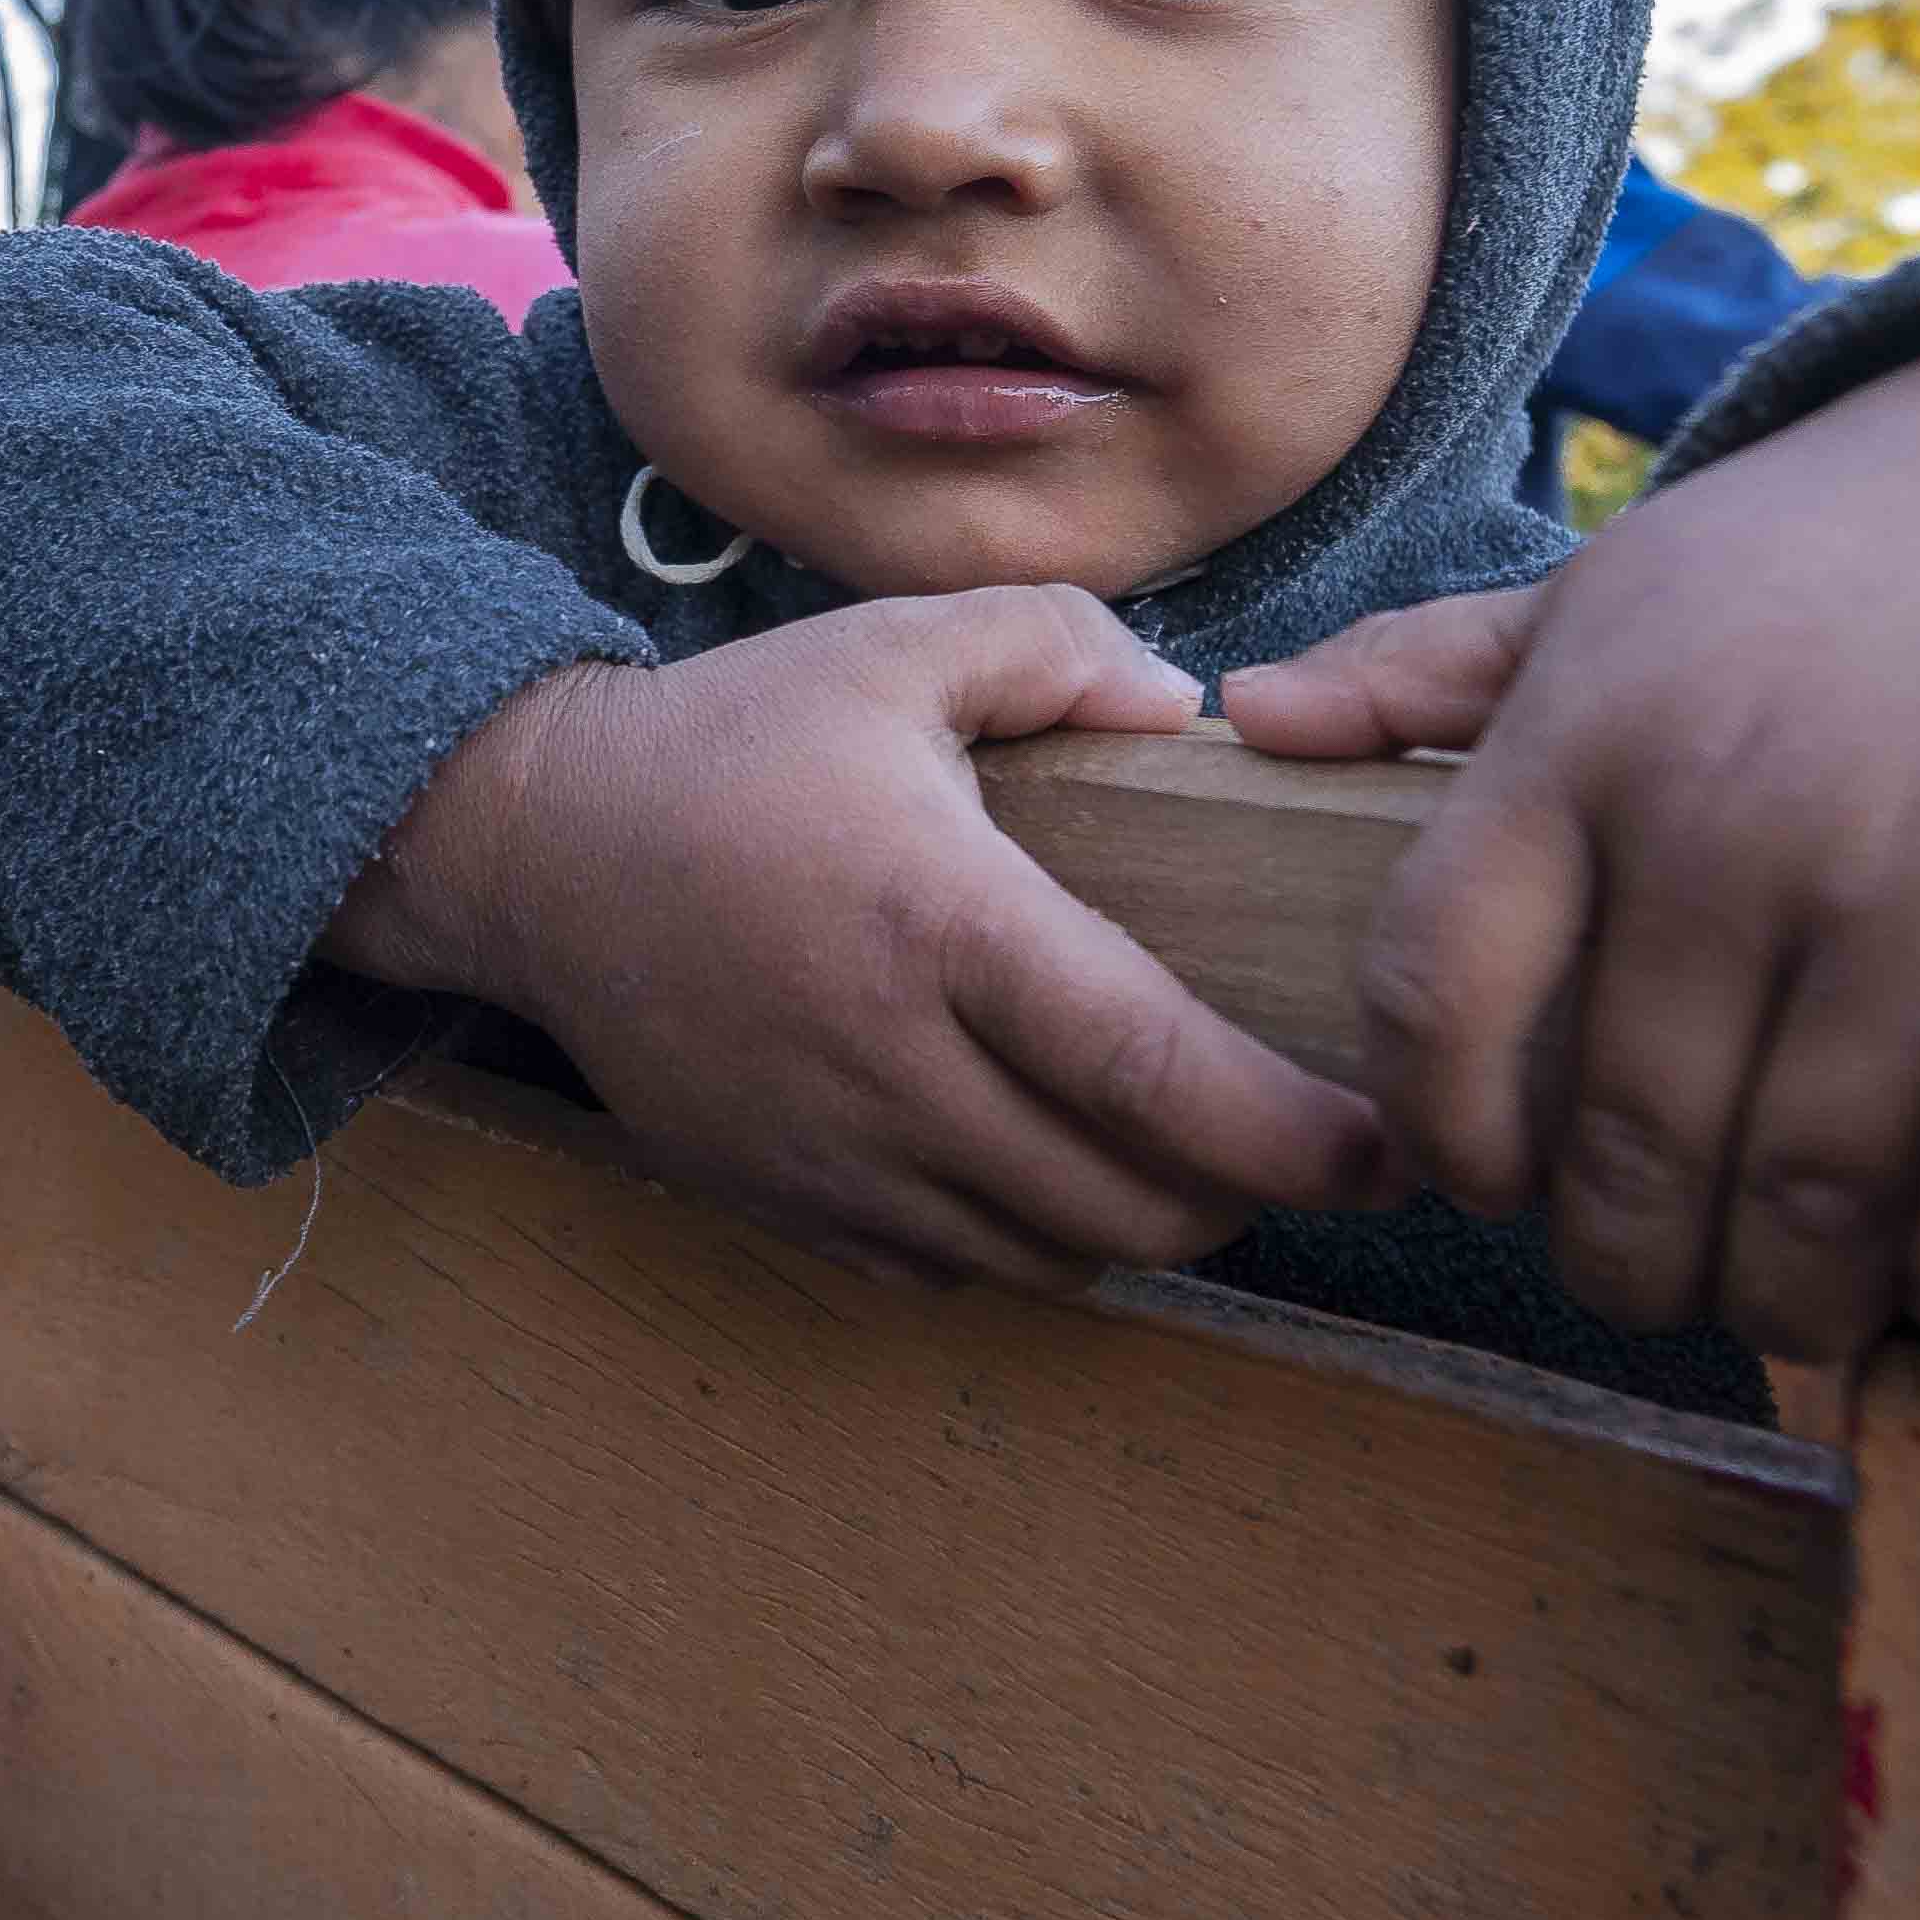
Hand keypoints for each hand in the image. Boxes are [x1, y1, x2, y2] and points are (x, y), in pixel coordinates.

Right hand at [330, 592, 1409, 1289]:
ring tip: (1186, 1157)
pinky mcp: (787, 1202)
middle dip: (1243, 1197)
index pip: (1152, 1073)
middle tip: (1305, 1148)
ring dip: (1137, 1226)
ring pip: (1046, 1260)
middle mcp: (889, 1064)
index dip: (1290, 1136)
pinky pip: (950, 1273)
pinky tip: (1047, 1165)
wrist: (536, 851)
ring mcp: (832, 1153)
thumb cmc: (734, 741)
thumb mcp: (896, 645)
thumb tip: (1189, 714)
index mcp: (938, 921)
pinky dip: (1025, 1243)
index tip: (1384, 1146)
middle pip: (1124, 1203)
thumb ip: (1059, 648)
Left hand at [1229, 328, 1919, 1357]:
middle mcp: (1745, 805)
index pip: (1436, 999)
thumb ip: (1446, 667)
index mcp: (1601, 727)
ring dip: (1808, 1301)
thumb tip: (1256, 718)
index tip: (1509, 1186)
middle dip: (1643, 1262)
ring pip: (1811, 1206)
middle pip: (1624, 1151)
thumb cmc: (1883, 567)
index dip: (1454, 1140)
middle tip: (1693, 1277)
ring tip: (1823, 1296)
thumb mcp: (1645, 578)